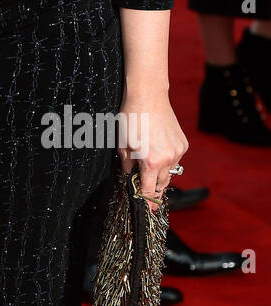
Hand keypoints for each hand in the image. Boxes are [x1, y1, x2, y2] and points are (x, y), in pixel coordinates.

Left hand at [117, 91, 187, 210]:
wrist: (148, 95)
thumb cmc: (131, 118)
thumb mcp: (122, 144)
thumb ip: (127, 165)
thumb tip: (130, 176)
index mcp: (151, 162)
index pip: (149, 190)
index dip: (147, 202)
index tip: (148, 210)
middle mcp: (168, 159)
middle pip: (161, 184)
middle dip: (153, 188)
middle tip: (146, 189)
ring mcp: (178, 152)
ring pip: (169, 172)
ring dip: (160, 174)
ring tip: (149, 165)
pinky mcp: (183, 144)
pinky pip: (175, 159)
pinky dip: (167, 160)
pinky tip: (157, 150)